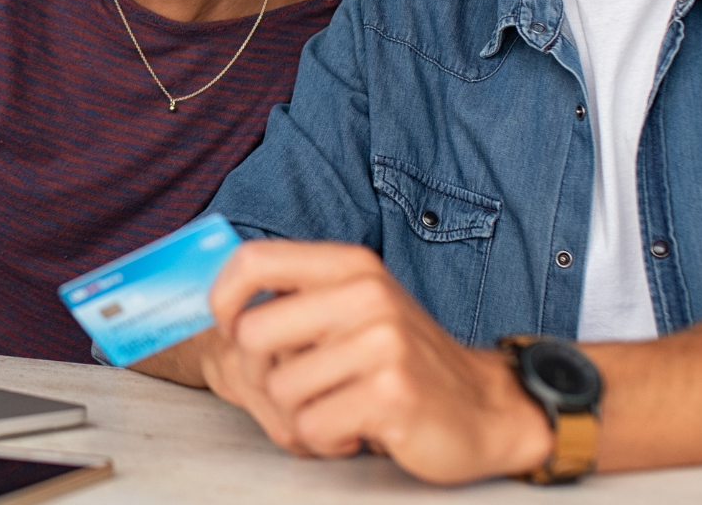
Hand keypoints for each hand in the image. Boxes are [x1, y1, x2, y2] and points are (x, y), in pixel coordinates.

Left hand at [208, 240, 551, 484]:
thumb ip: (296, 301)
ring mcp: (382, 343)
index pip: (253, 261)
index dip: (222, 298)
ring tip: (339, 409)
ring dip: (300, 415)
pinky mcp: (391, 394)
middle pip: (253, 335)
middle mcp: (366, 295)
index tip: (230, 327)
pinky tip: (356, 430)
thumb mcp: (355, 310)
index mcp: (350, 266)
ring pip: (280, 390)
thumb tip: (215, 310)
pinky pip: (311, 427)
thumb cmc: (404, 362)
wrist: (486, 407)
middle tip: (297, 390)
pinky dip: (325, 440)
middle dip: (260, 376)